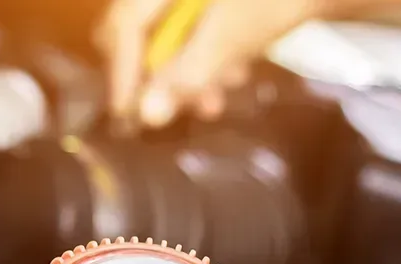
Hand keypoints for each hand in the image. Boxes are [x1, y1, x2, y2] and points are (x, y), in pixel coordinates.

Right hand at [101, 0, 334, 127]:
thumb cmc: (277, 0)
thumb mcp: (230, 38)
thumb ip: (186, 75)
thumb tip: (146, 116)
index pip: (126, 24)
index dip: (123, 72)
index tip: (127, 113)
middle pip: (138, 28)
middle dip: (156, 73)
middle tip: (170, 109)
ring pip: (168, 32)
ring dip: (186, 72)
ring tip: (213, 101)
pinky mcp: (215, 4)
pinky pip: (193, 28)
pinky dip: (207, 56)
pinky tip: (233, 73)